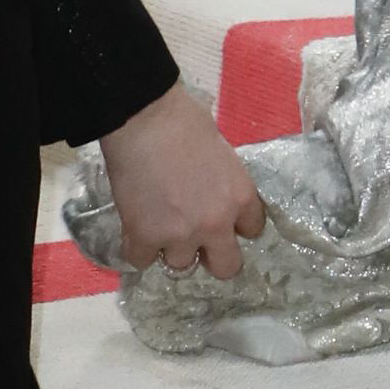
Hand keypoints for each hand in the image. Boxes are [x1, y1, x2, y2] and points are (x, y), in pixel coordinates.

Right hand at [98, 80, 265, 278]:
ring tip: (159, 222)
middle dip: (213, 257)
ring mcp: (180, 235)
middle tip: (196, 240)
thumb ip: (223, 186)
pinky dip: (138, 247)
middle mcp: (216, 224)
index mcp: (241, 197)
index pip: (253, 230)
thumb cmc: (185, 123)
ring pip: (180, 265)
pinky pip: (141, 261)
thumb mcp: (222, 155)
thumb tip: (213, 198)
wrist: (145, 120)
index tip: (222, 218)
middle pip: (226, 268)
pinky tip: (136, 225)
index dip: (235, 225)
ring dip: (170, 248)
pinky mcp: (144, 238)